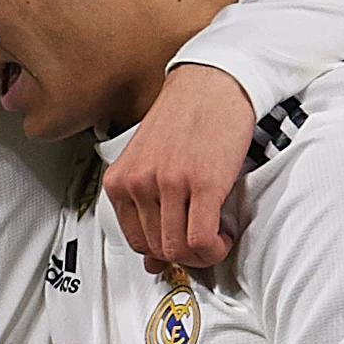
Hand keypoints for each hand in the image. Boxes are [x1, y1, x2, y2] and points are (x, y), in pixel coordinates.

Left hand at [104, 62, 256, 270]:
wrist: (212, 82)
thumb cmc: (185, 117)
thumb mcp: (151, 162)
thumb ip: (147, 209)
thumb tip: (154, 260)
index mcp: (120, 179)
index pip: (135, 241)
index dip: (163, 252)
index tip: (180, 245)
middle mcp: (139, 182)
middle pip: (157, 249)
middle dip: (185, 255)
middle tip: (203, 242)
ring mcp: (169, 183)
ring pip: (179, 249)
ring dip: (203, 254)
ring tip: (215, 236)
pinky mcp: (203, 183)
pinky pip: (201, 239)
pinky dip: (215, 247)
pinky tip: (223, 234)